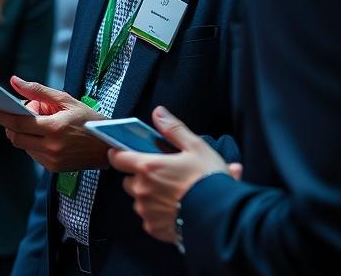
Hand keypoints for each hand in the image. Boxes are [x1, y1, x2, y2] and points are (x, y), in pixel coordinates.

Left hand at [0, 76, 108, 171]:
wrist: (110, 146)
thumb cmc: (90, 119)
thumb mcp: (66, 100)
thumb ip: (38, 91)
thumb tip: (15, 81)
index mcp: (54, 129)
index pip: (17, 122)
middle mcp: (51, 147)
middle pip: (15, 136)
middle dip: (10, 123)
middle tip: (22, 111)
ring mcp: (52, 160)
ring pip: (23, 145)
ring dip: (22, 132)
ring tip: (42, 121)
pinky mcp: (53, 169)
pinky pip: (33, 153)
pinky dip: (32, 142)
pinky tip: (46, 134)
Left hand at [107, 106, 242, 243]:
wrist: (223, 216)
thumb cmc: (209, 181)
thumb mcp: (195, 147)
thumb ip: (173, 129)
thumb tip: (159, 113)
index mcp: (148, 166)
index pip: (117, 157)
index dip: (119, 154)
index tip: (124, 153)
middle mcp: (142, 189)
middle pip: (129, 180)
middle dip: (141, 178)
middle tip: (163, 176)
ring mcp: (146, 210)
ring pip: (139, 200)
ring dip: (150, 196)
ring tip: (174, 194)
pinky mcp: (154, 227)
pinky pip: (149, 218)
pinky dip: (158, 214)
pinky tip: (176, 209)